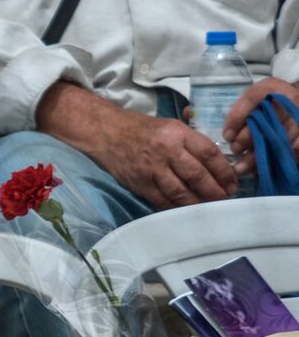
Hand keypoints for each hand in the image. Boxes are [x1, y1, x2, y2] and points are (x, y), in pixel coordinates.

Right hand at [39, 83, 237, 207]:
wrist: (105, 132)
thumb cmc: (140, 128)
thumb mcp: (170, 125)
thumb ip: (192, 141)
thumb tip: (217, 161)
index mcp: (177, 133)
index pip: (209, 153)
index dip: (225, 171)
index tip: (233, 183)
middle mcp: (166, 150)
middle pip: (198, 175)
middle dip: (216, 191)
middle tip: (225, 200)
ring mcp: (151, 168)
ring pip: (182, 192)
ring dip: (199, 204)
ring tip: (210, 209)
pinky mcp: (139, 183)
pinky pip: (162, 200)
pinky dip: (177, 208)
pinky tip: (187, 212)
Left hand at [223, 77, 298, 174]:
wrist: (297, 104)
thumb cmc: (263, 103)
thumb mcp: (247, 97)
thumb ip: (220, 104)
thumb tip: (188, 112)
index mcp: (269, 88)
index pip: (252, 98)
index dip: (237, 118)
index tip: (226, 135)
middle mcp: (286, 100)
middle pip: (265, 121)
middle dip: (247, 139)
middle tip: (233, 150)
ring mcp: (298, 118)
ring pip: (277, 139)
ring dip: (257, 156)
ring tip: (240, 168)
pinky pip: (289, 150)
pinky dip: (272, 162)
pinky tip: (258, 172)